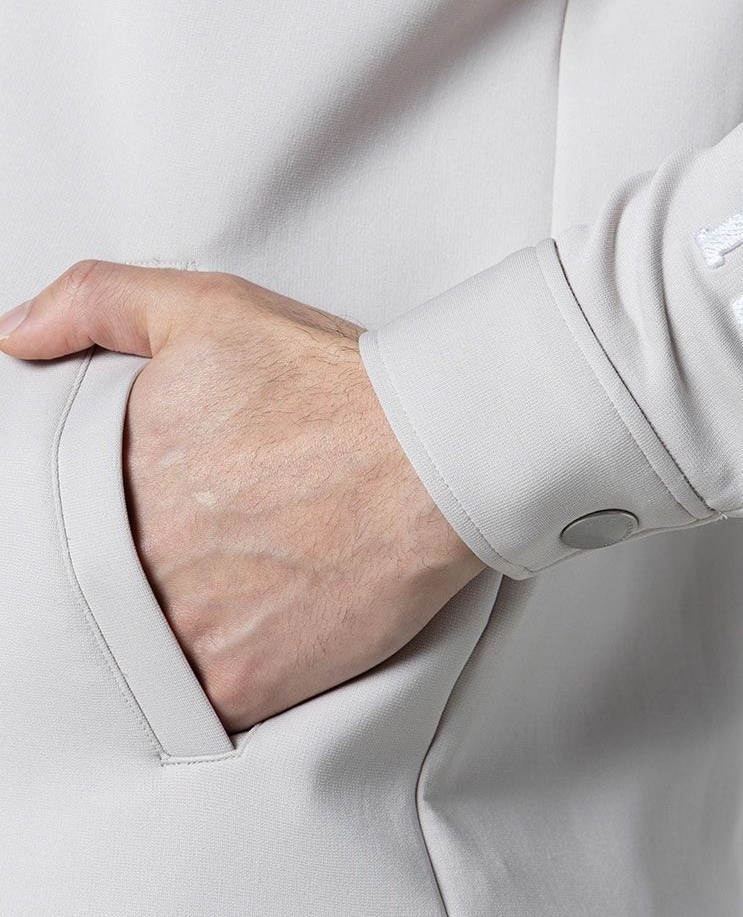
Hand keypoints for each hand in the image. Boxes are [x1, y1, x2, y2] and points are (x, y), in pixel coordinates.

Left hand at [0, 261, 484, 731]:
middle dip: (147, 563)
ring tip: (237, 580)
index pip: (62, 514)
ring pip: (145, 647)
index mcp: (114, 474)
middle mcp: (135, 558)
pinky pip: (198, 703)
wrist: (435, 456)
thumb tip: (13, 336)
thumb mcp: (208, 309)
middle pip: (102, 583)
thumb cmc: (334, 389)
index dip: (109, 509)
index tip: (157, 503)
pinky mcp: (238, 685)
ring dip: (181, 621)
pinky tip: (259, 625)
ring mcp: (183, 630)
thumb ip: (96, 303)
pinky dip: (220, 674)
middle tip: (211, 538)